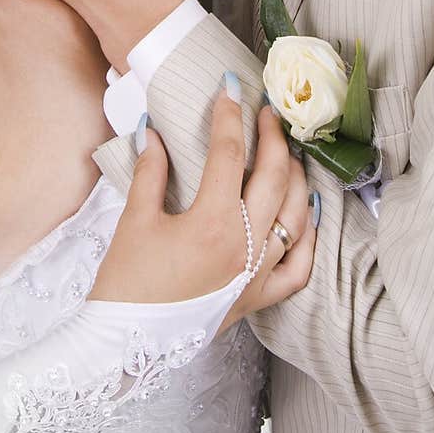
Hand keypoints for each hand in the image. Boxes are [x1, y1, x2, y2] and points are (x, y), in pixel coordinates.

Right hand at [89, 98, 314, 326]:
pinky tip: (308, 212)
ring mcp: (257, 275)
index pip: (229, 154)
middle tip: (266, 113)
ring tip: (288, 152)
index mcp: (213, 223)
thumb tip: (153, 132)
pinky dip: (309, 237)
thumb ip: (150, 171)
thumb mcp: (134, 219)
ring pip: (296, 216)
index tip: (229, 88)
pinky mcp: (258, 298)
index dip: (229, 116)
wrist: (125, 343)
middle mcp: (245, 247)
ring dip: (297, 178)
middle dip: (273, 138)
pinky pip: (299, 267)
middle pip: (274, 178)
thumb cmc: (126, 282)